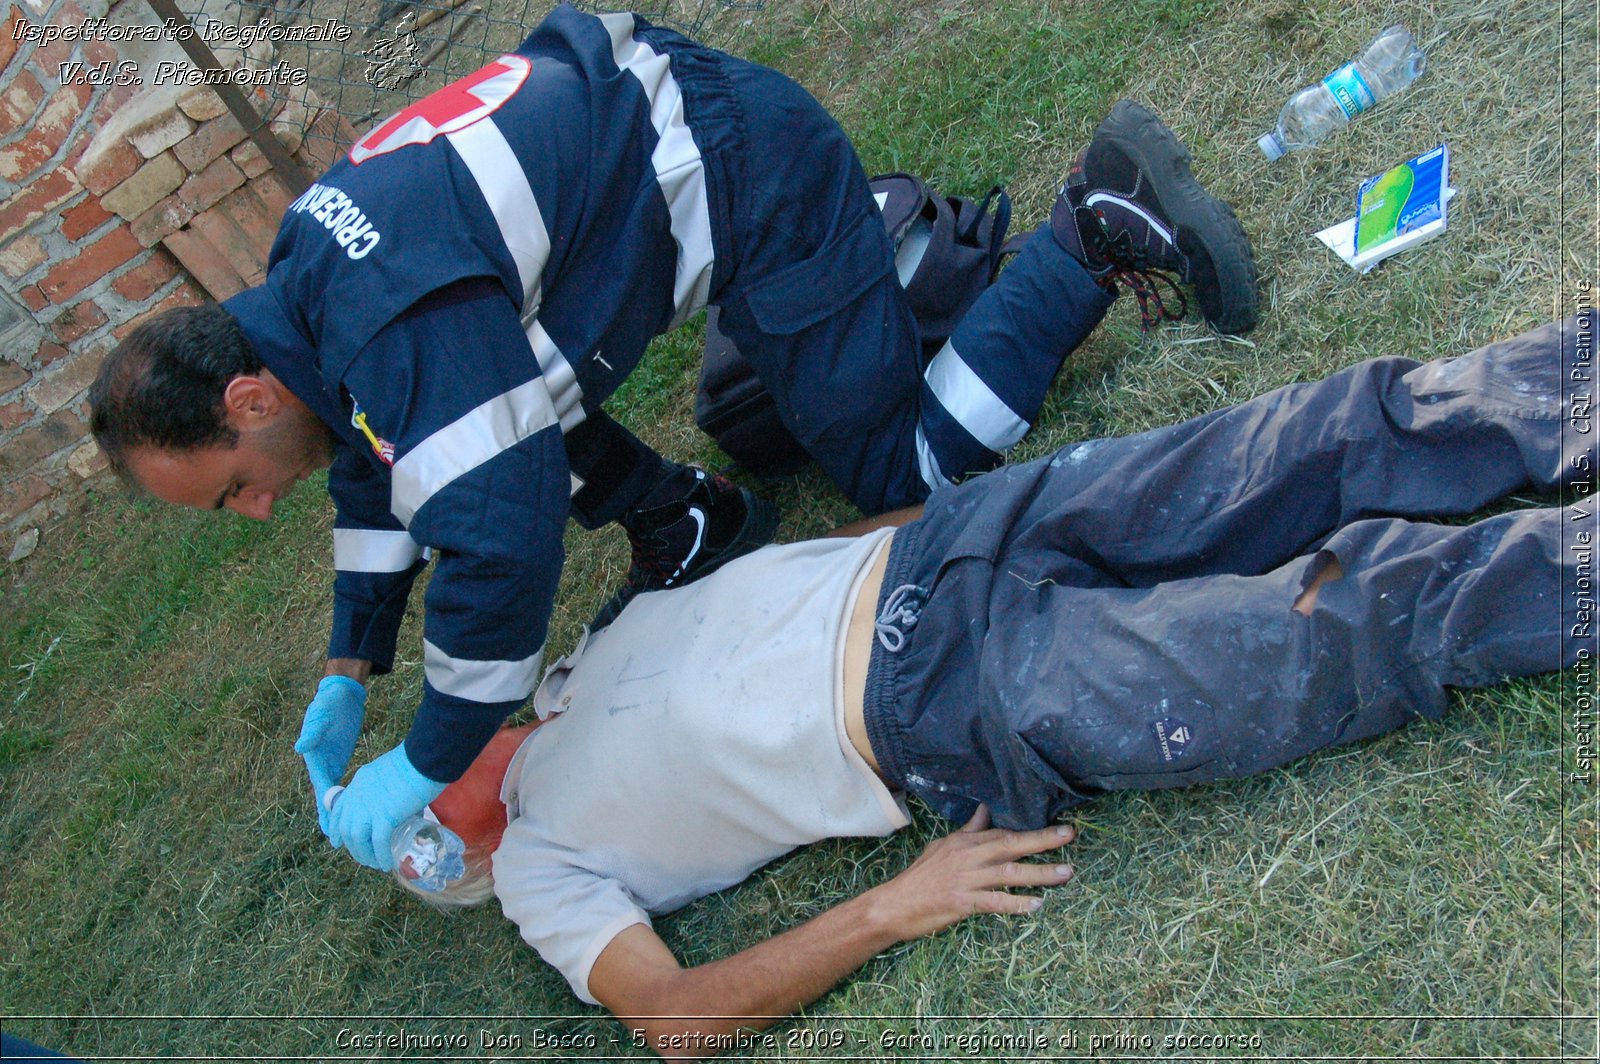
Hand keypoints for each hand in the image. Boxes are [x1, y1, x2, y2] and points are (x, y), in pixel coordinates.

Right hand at [294, 676, 366, 833]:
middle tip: (337, 844)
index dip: (324, 811)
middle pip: (326, 798)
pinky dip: (348, 797)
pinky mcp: (340, 758)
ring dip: (339, 812)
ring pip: (335, 793)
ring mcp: (330, 762)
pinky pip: (344, 783)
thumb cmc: (327, 703)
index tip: (327, 831)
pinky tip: (355, 810)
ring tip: (345, 834)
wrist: (339, 694)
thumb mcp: (319, 716)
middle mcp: (320, 764)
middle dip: (330, 820)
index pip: (320, 790)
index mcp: (315, 758)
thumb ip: (312, 731)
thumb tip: (300, 747)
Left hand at [326, 744, 445, 870]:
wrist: (426, 758)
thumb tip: (398, 803)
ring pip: (358, 838)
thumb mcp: (390, 771)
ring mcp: (369, 807)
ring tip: (376, 863)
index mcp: (359, 782)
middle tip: (362, 857)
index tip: (338, 841)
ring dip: (365, 855)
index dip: (336, 828)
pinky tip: (388, 864)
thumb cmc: (417, 760)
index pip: (339, 809)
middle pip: (346, 827)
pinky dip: (382, 856)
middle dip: (352, 846)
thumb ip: (387, 787)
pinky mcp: (385, 816)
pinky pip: (378, 843)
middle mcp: (358, 796)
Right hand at [873, 805, 1075, 940]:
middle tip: (1069, 835)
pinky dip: (1017, 903)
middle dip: (1043, 840)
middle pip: (1011, 844)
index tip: (1057, 827)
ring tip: (1066, 873)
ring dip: (1041, 873)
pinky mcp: (963, 902)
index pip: (1003, 831)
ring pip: (1010, 872)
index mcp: (965, 842)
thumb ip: (968, 831)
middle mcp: (969, 856)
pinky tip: (1037, 905)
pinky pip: (996, 902)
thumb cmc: (920, 877)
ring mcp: (967, 879)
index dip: (1032, 829)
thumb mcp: (942, 847)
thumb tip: (984, 810)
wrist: (894, 904)